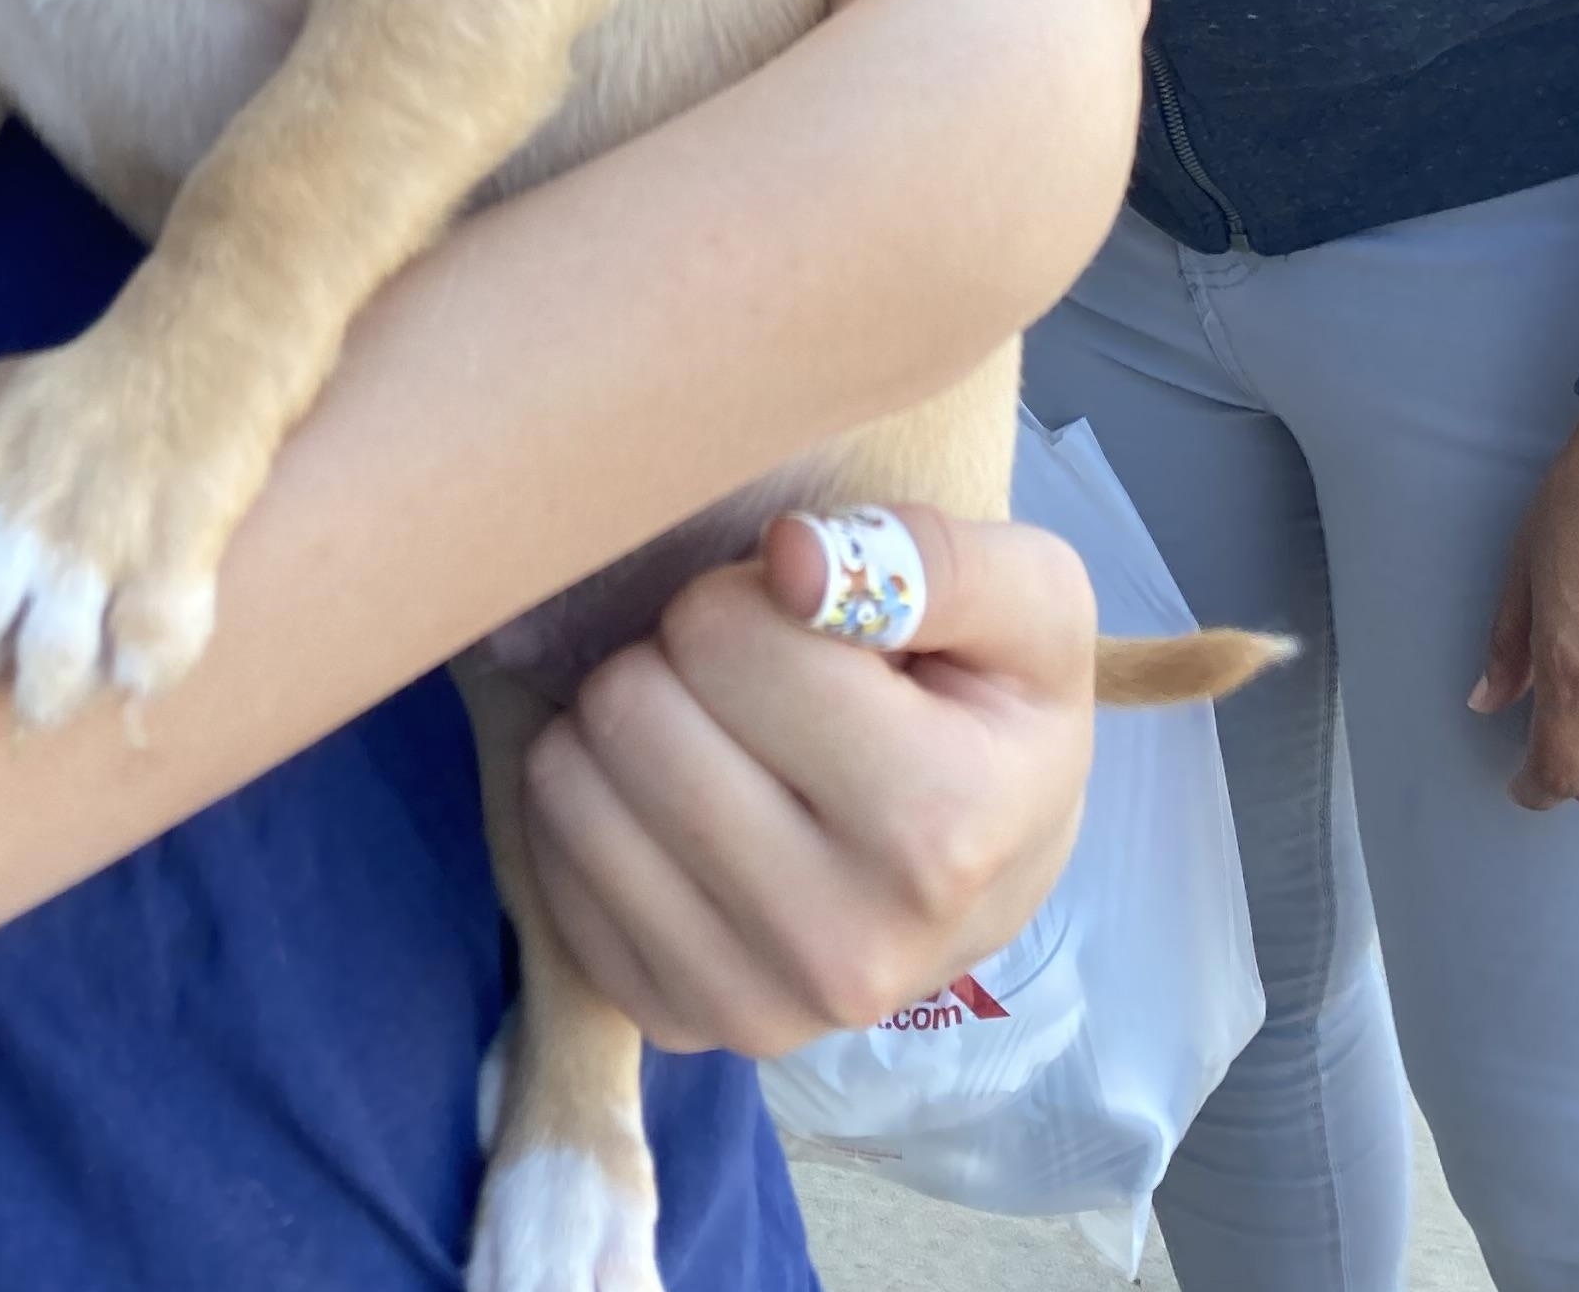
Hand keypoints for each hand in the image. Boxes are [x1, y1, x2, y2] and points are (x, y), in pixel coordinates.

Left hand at [519, 508, 1097, 1054]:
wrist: (994, 863)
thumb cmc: (991, 704)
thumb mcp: (1029, 603)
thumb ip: (935, 557)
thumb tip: (792, 558)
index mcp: (942, 829)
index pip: (722, 632)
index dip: (751, 594)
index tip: (806, 626)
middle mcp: (848, 949)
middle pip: (632, 706)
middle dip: (680, 654)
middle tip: (752, 679)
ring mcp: (754, 1006)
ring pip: (572, 777)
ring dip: (627, 720)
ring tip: (715, 732)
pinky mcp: (672, 1022)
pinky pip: (548, 854)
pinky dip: (594, 798)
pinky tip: (675, 798)